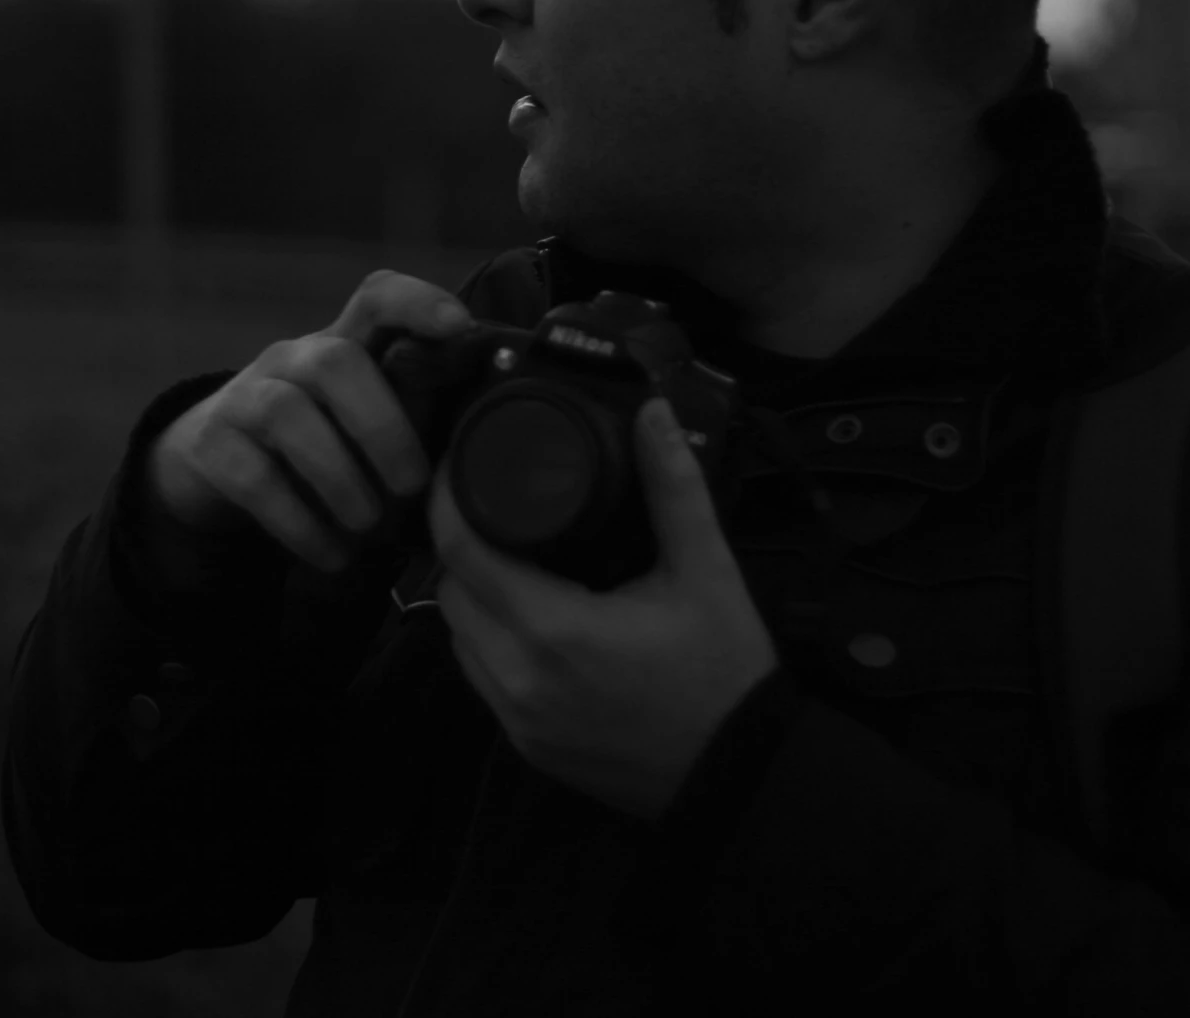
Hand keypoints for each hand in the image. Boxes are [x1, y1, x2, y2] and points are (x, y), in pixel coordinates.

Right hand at [144, 270, 472, 577]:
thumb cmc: (319, 449)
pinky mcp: (210, 443)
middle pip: (336, 361)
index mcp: (344, 345)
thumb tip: (484, 437)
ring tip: (368, 524)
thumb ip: (417, 419)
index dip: (417, 302)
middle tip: (410, 485)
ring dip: (338, 476)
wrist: (214, 470)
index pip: (377, 298)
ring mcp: (245, 396)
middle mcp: (292, 359)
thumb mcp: (368, 429)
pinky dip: (299, 522)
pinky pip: (252, 476)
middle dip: (382, 426)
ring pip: (287, 413)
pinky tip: (332, 554)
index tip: (458, 326)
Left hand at [430, 396, 778, 819]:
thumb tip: (652, 413)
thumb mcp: (706, 572)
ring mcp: (517, 720)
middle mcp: (519, 678)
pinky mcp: (525, 746)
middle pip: (451, 591)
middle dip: (462, 546)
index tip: (456, 469)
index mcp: (554, 629)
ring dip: (472, 596)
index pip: (460, 551)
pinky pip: (480, 679)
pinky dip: (488, 643)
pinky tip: (521, 618)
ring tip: (506, 558)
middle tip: (490, 510)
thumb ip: (674, 488)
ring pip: (458, 638)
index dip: (447, 501)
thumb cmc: (725, 674)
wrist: (742, 775)